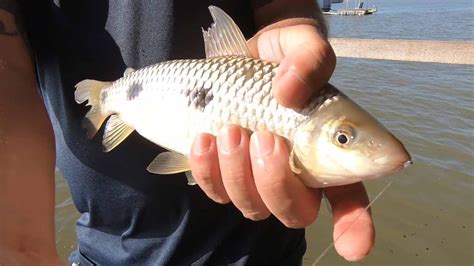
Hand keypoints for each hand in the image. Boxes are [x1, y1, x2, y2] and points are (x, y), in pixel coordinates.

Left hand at [189, 21, 373, 260]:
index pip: (351, 197)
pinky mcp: (225, 172)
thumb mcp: (303, 45)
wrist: (242, 54)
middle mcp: (298, 174)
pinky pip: (215, 190)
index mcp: (330, 151)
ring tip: (231, 130)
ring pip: (251, 205)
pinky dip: (207, 170)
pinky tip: (203, 139)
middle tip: (265, 137)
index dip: (355, 227)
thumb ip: (309, 59)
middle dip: (276, 183)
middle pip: (295, 211)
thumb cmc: (284, 55)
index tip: (354, 246)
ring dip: (238, 174)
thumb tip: (289, 92)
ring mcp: (258, 178)